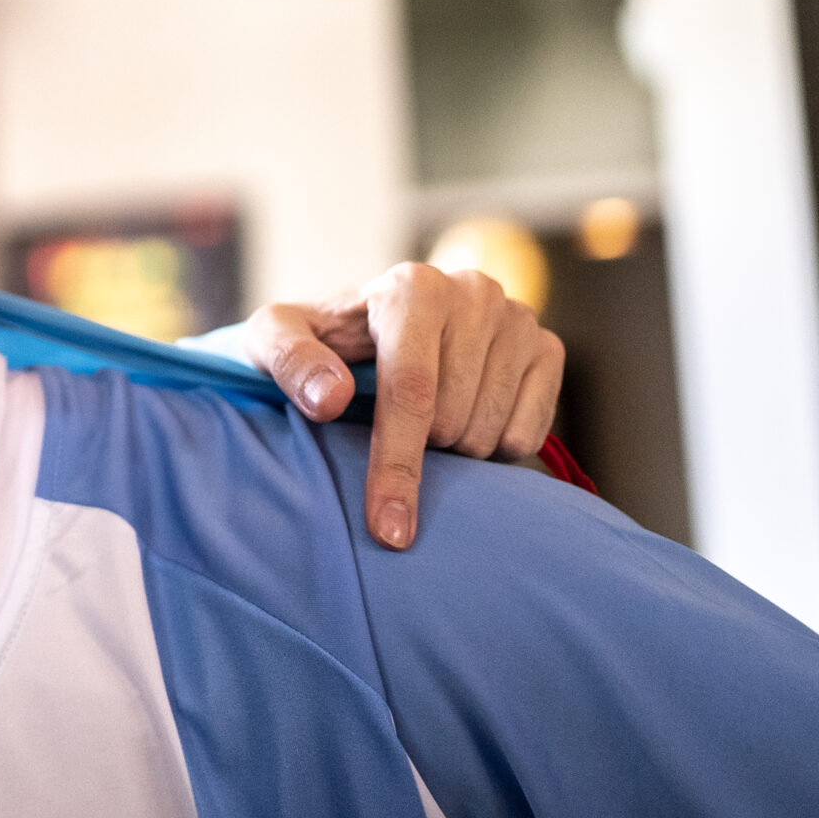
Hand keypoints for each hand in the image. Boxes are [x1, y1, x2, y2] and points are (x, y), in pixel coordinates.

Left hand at [242, 263, 564, 551]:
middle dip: (417, 449)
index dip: (397, 463)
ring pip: (491, 432)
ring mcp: (516, 319)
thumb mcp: (271, 339)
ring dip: (451, 450)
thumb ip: (287, 360)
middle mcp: (472, 292)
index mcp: (411, 288)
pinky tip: (461, 418)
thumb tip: (331, 398)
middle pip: (453, 419)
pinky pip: (528, 436)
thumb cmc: (314, 341)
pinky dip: (492, 449)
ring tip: (421, 420)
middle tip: (387, 428)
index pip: (411, 391)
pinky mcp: (547, 349)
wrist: (364, 330)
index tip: (386, 529)